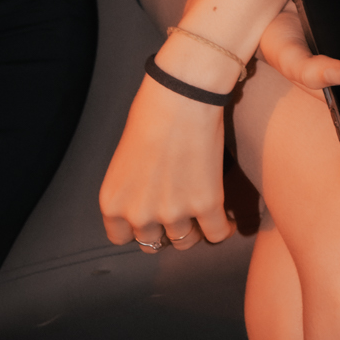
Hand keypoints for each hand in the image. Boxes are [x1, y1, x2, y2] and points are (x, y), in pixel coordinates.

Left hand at [100, 65, 235, 251]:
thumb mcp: (125, 160)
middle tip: (178, 211)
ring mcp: (173, 212)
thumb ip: (131, 189)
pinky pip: (217, 234)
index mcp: (113, 202)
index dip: (137, 229)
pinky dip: (223, 228)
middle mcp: (139, 214)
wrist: (182, 96)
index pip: (121, 238)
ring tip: (202, 215)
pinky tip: (226, 219)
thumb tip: (148, 204)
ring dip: (194, 229)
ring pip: (185, 242)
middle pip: (154, 243)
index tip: (150, 218)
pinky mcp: (207, 204)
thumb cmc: (150, 114)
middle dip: (165, 229)